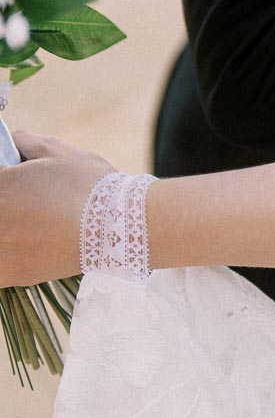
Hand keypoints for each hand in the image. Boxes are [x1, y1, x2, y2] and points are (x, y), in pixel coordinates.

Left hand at [0, 133, 112, 286]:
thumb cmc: (89, 185)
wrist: (120, 227)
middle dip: (6, 199)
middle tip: (26, 199)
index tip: (14, 177)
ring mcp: (1, 251)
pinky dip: (5, 255)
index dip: (6, 176)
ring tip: (26, 223)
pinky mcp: (13, 274)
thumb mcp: (56, 150)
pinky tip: (19, 246)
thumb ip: (23, 142)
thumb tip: (11, 143)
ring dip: (5, 229)